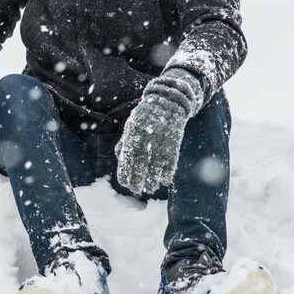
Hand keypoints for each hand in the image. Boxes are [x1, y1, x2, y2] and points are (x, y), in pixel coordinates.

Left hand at [115, 68, 204, 195]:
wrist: (169, 102)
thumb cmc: (146, 116)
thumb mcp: (131, 125)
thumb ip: (125, 141)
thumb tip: (119, 158)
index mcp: (133, 135)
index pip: (127, 160)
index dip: (125, 173)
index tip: (124, 183)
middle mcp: (146, 140)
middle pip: (140, 166)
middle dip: (137, 181)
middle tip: (136, 190)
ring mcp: (161, 143)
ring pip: (156, 168)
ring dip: (152, 181)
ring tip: (148, 188)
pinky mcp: (174, 145)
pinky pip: (171, 164)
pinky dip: (167, 174)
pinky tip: (163, 180)